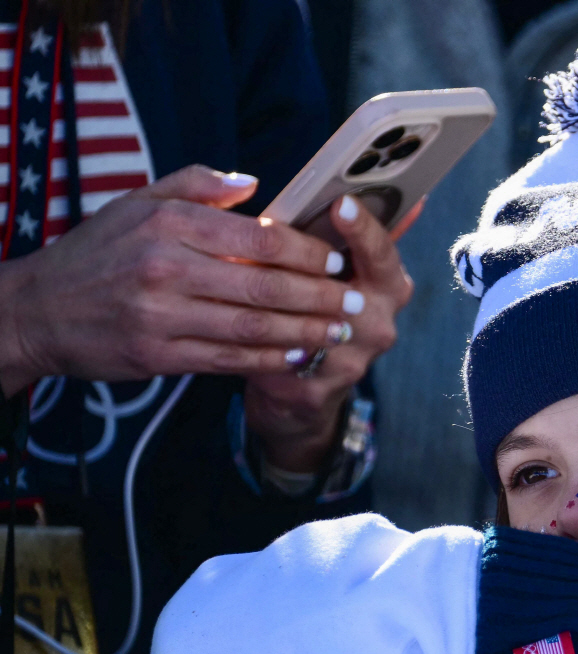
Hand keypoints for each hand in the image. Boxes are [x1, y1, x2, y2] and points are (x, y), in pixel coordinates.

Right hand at [0, 165, 356, 396]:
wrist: (37, 310)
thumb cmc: (98, 251)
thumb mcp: (138, 202)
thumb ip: (196, 186)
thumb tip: (253, 184)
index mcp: (169, 224)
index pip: (258, 237)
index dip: (307, 252)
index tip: (339, 259)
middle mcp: (167, 269)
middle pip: (265, 285)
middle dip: (320, 297)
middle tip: (355, 302)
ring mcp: (162, 316)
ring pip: (253, 326)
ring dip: (305, 332)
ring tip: (339, 332)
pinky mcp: (158, 356)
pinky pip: (229, 360)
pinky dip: (270, 360)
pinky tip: (298, 355)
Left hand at [242, 195, 419, 471]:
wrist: (302, 390)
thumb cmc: (313, 309)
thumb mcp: (339, 268)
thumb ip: (354, 231)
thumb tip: (402, 195)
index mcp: (388, 284)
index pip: (382, 252)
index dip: (363, 229)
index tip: (342, 203)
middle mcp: (379, 322)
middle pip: (345, 288)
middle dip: (306, 263)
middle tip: (267, 233)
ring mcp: (352, 360)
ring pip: (305, 324)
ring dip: (266, 299)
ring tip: (229, 269)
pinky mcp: (317, 391)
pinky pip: (277, 358)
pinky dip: (248, 337)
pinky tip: (219, 318)